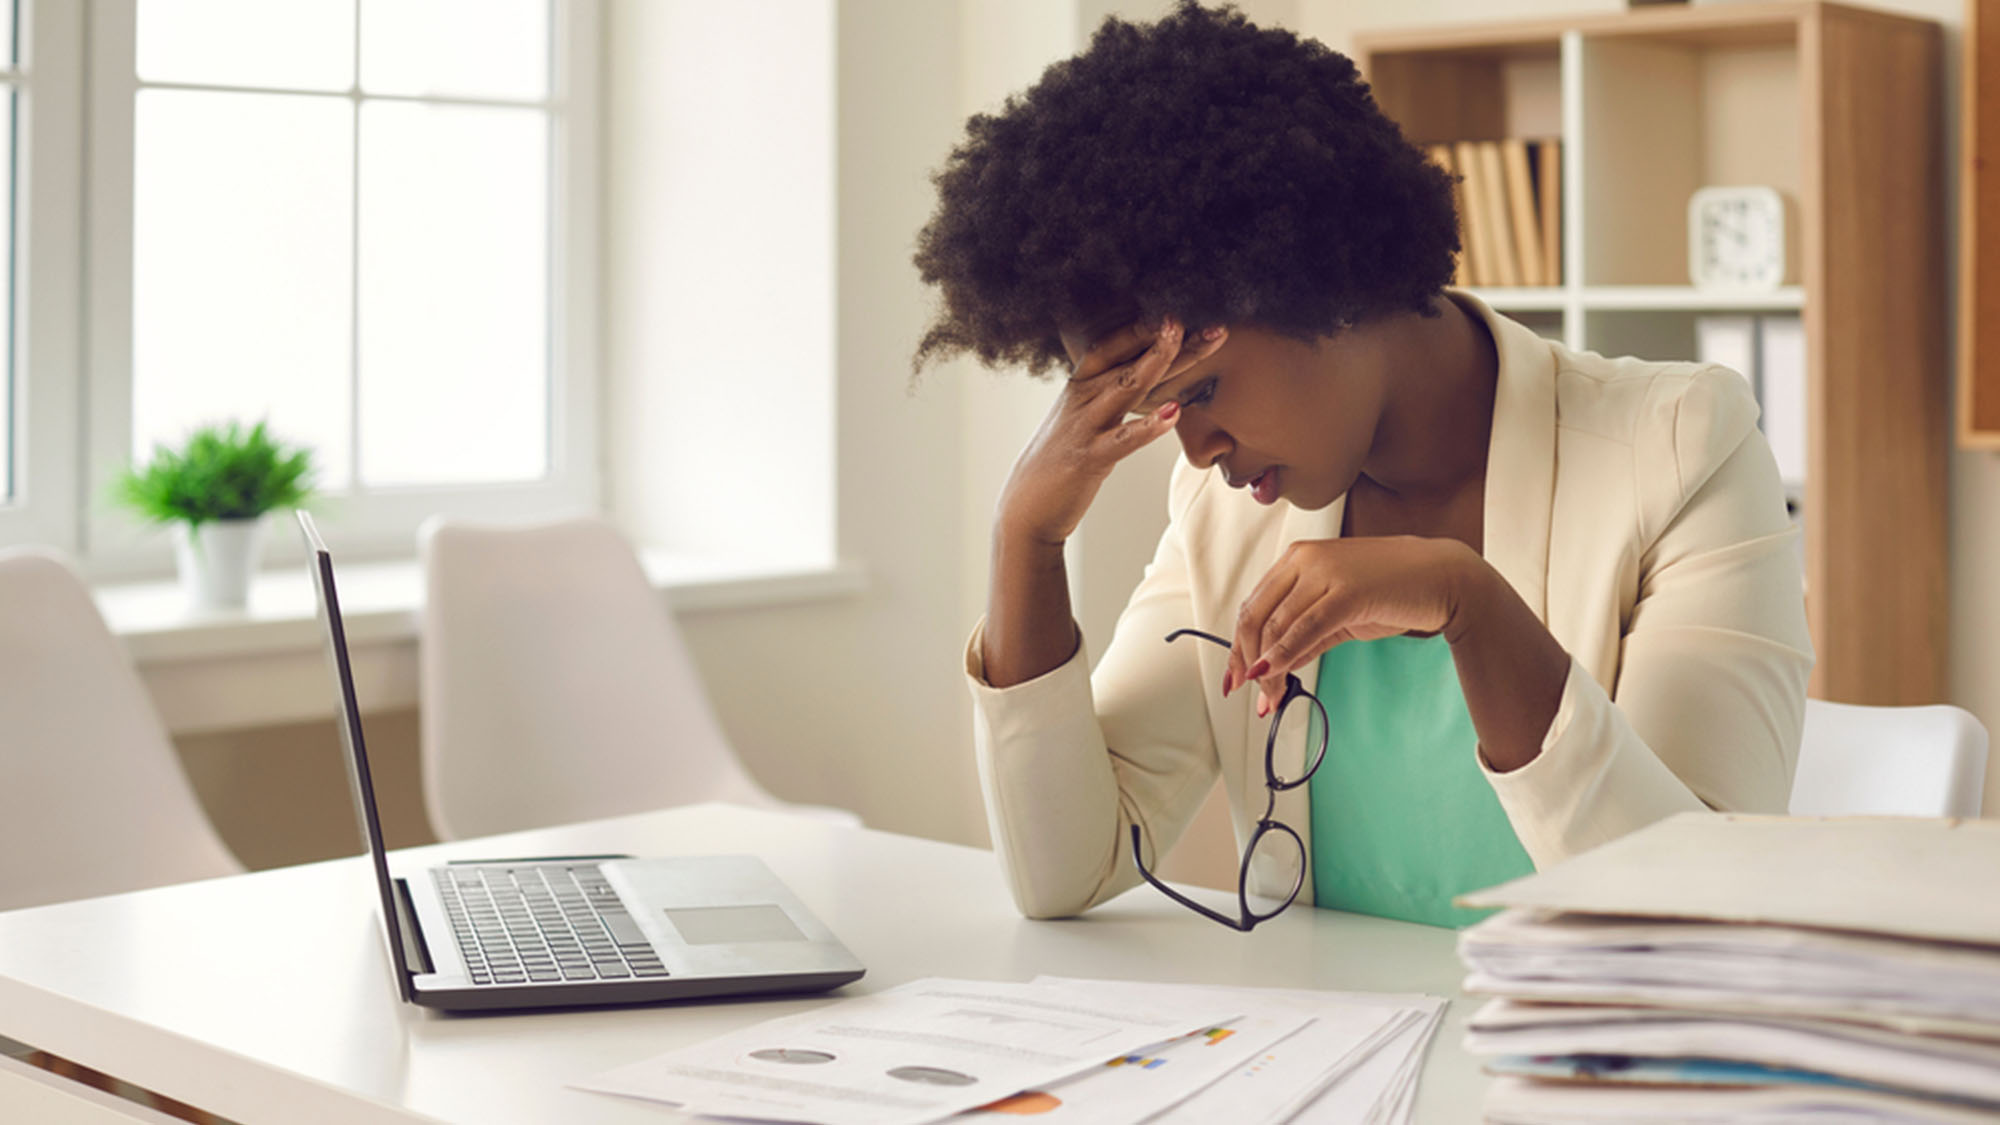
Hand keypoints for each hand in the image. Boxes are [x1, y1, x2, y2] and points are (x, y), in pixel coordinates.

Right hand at [995, 319, 1226, 546]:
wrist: (1025, 508)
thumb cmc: (1060, 462)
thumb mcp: (1083, 421)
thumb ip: (1110, 398)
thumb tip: (1145, 381)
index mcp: (1080, 387)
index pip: (1114, 346)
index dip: (1146, 326)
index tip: (1182, 310)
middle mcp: (1081, 399)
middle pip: (1130, 361)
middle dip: (1168, 339)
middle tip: (1208, 320)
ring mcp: (1085, 427)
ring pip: (1126, 387)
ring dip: (1157, 362)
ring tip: (1186, 340)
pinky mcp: (1089, 458)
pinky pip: (1123, 439)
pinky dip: (1149, 425)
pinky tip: (1174, 411)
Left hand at [1224, 537, 1480, 715]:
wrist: (1445, 578)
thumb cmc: (1394, 590)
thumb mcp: (1339, 612)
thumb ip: (1305, 634)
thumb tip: (1274, 665)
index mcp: (1297, 558)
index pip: (1253, 605)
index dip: (1238, 645)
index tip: (1236, 676)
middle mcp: (1304, 559)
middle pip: (1255, 616)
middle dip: (1247, 660)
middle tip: (1251, 693)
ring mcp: (1325, 572)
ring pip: (1277, 625)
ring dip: (1268, 668)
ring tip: (1271, 697)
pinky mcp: (1347, 591)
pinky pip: (1305, 628)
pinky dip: (1286, 655)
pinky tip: (1279, 676)